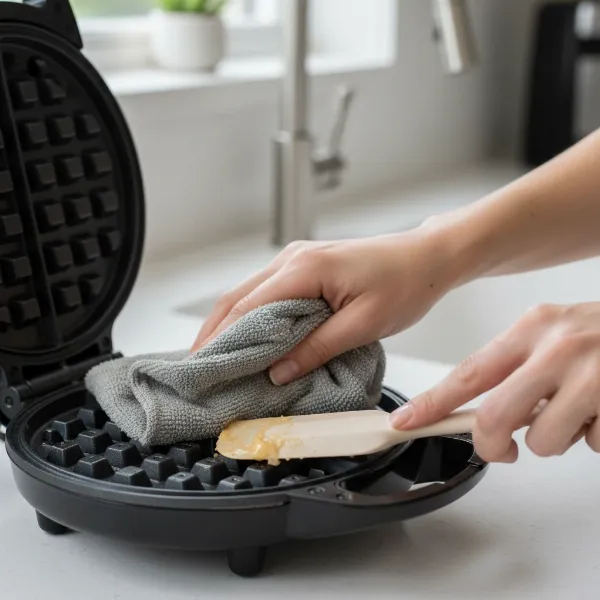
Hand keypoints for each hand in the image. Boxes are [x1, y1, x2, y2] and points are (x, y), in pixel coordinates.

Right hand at [192, 230, 460, 384]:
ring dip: (229, 324)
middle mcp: (293, 258)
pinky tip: (247, 337)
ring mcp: (297, 259)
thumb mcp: (363, 324)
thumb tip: (278, 371)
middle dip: (213, 332)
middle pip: (237, 297)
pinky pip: (267, 292)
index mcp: (305, 268)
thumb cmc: (405, 284)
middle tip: (197, 366)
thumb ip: (317, 347)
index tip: (205, 367)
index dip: (222, 339)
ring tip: (216, 357)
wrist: (427, 257)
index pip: (247, 307)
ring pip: (248, 293)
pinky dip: (251, 316)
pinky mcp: (305, 266)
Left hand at [391, 302, 599, 461]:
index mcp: (533, 328)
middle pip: (498, 416)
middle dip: (493, 445)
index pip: (469, 371)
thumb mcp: (555, 335)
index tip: (407, 421)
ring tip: (577, 413)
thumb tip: (485, 413)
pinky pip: (593, 445)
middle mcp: (560, 347)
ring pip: (546, 441)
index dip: (434, 401)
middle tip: (502, 448)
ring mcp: (594, 375)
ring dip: (557, 439)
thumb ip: (519, 367)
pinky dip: (595, 437)